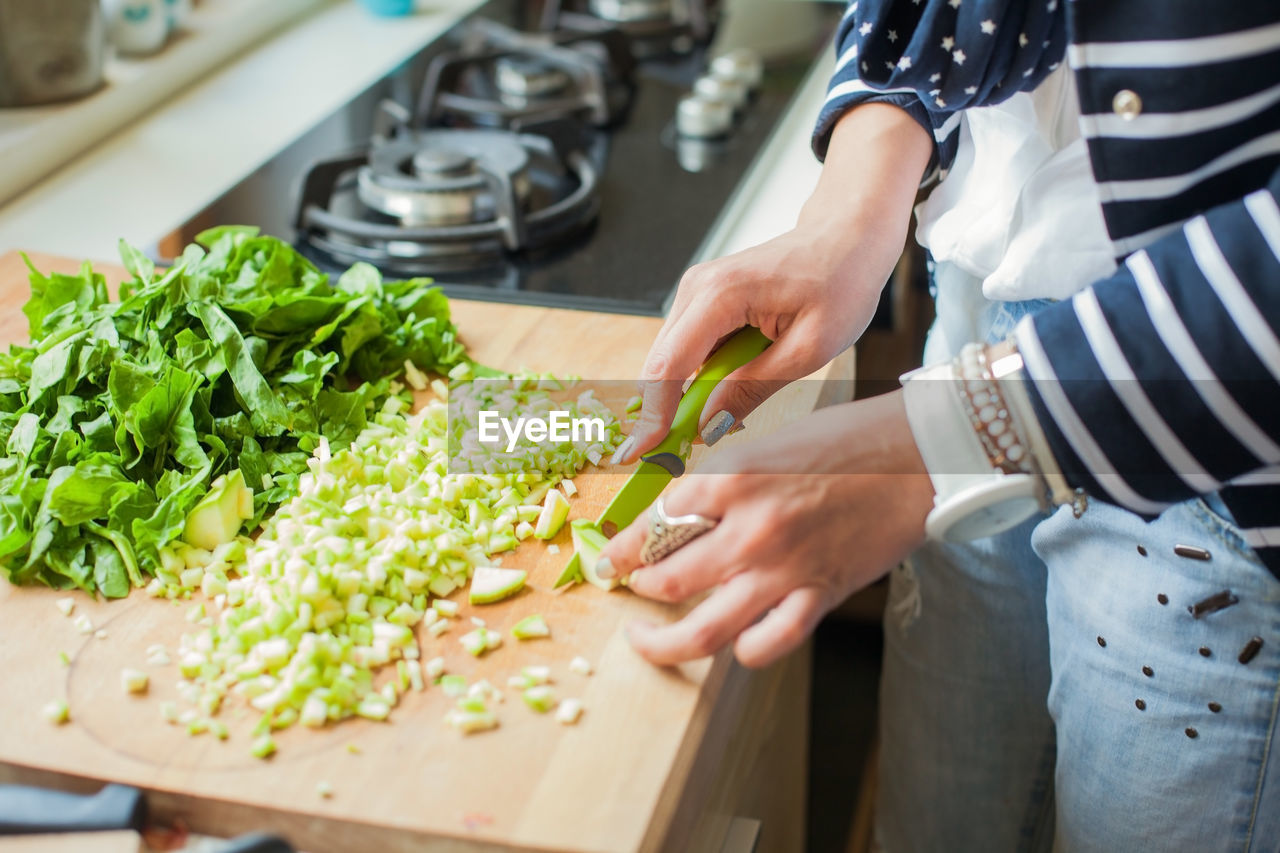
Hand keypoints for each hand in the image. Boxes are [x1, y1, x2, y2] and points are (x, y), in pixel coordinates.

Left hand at [599, 391, 934, 667]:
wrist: (919, 456)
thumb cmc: (844, 440)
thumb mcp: (765, 445)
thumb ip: (720, 484)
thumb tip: (676, 517)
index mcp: (732, 478)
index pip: (655, 524)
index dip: (625, 548)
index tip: (612, 559)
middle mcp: (749, 528)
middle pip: (665, 582)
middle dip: (638, 591)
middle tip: (631, 590)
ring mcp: (783, 569)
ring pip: (703, 630)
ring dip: (664, 642)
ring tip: (648, 641)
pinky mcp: (819, 595)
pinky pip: (765, 644)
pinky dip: (742, 650)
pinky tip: (734, 643)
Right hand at [615, 103, 931, 463]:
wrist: (846, 237)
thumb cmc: (839, 281)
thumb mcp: (808, 349)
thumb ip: (753, 387)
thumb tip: (710, 426)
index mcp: (721, 295)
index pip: (669, 366)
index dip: (653, 414)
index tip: (642, 453)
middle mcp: (697, 288)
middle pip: (660, 365)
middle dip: (662, 413)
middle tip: (670, 456)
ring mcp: (696, 292)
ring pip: (672, 360)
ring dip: (685, 396)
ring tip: (717, 421)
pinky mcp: (704, 301)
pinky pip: (689, 350)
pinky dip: (700, 378)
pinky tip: (729, 390)